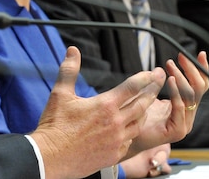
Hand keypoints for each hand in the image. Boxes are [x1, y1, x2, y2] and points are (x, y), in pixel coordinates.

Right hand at [31, 46, 164, 178]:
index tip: (153, 72)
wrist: (49, 158)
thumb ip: (69, 70)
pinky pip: (129, 141)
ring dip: (143, 113)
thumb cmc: (54, 127)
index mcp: (105, 105)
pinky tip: (128, 128)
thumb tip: (72, 51)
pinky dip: (131, 132)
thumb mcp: (60, 94)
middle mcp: (115, 123)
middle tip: (159, 84)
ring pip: (138, 124)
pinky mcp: (114, 154)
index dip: (145, 78)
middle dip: (152, 92)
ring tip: (145, 105)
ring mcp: (116, 140)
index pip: (132, 87)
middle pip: (142, 104)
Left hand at [128, 52, 208, 154]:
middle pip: (199, 89)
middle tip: (181, 57)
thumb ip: (159, 83)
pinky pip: (180, 108)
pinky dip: (176, 92)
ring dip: (181, 77)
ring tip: (171, 65)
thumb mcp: (151, 94)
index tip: (200, 54)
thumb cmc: (138, 116)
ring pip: (191, 96)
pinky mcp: (176, 131)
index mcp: (186, 107)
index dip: (201, 69)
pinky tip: (170, 81)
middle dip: (191, 70)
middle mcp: (188, 116)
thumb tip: (162, 68)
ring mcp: (184, 124)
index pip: (200, 86)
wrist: (127, 136)